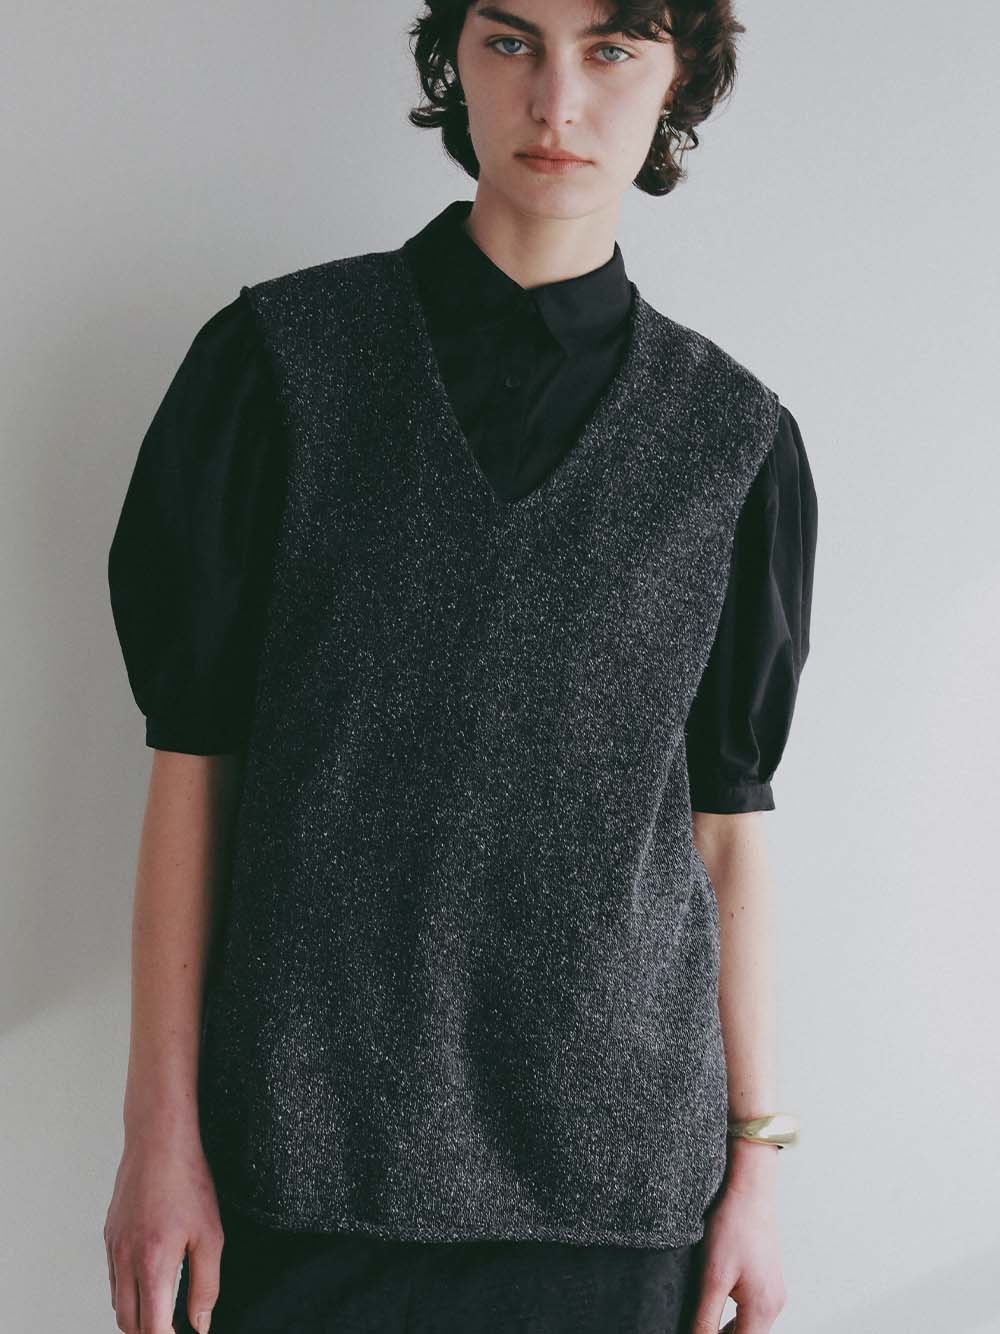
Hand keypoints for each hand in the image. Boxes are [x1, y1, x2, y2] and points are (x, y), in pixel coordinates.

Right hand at [102, 1120, 222, 1332]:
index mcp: (151, 1265)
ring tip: (162, 1308)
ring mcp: (113, 1247)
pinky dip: (127, 1288)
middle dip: (149, 1332)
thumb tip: (200, 1323)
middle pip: (128, 1322)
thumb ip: (206, 1285)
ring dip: (137, 1313)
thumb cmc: (187, 1181)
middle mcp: (125, 1261)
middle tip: (172, 1326)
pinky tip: (148, 1276)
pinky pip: (113, 1276)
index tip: (182, 1333)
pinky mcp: (109, 1234)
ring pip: (117, 1301)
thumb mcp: (210, 1235)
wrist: (158, 1141)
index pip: (150, 1328)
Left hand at [690, 1153, 786, 1332]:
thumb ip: (705, 1317)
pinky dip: (734, 1315)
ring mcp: (773, 1291)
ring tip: (700, 1322)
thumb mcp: (712, 1276)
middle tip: (693, 1328)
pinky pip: (752, 1309)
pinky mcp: (767, 1278)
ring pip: (749, 1326)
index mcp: (763, 1308)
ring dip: (727, 1330)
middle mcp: (774, 1303)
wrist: (750, 1187)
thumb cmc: (733, 1225)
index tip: (693, 1333)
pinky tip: (714, 1305)